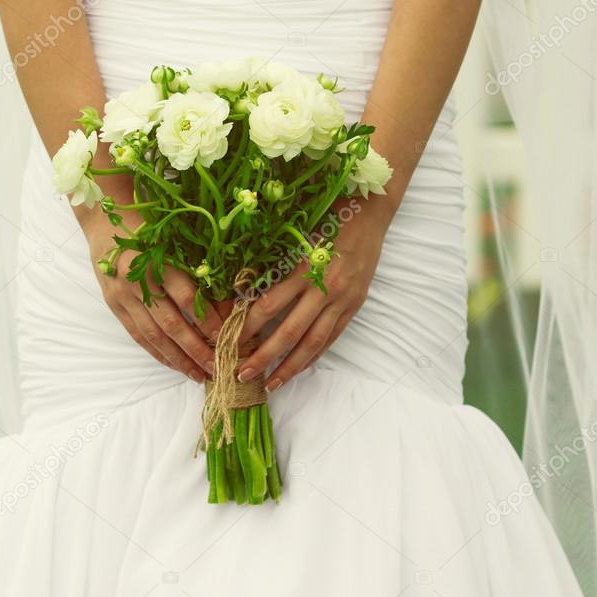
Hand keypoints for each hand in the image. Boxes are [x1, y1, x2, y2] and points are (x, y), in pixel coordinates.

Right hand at [80, 190, 223, 381]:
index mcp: (157, 259)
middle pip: (171, 323)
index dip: (209, 320)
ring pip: (154, 335)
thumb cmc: (149, 225)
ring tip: (198, 374)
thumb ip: (197, 270)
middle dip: (196, 349)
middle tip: (218, 367)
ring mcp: (122, 295)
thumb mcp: (175, 240)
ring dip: (178, 358)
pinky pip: (138, 334)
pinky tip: (174, 364)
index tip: (228, 337)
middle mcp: (137, 280)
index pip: (187, 298)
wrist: (104, 220)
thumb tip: (225, 306)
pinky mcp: (113, 305)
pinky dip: (157, 352)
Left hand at [235, 217, 384, 390]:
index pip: (268, 306)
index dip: (246, 327)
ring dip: (289, 366)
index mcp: (304, 267)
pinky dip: (313, 356)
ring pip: (312, 342)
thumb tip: (242, 291)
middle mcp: (324, 288)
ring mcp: (342, 300)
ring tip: (270, 384)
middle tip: (240, 374)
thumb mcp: (296, 235)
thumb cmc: (326, 216)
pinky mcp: (354, 306)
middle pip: (288, 332)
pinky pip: (331, 338)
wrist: (370, 213)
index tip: (226, 341)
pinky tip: (298, 368)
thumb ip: (274, 264)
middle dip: (262, 356)